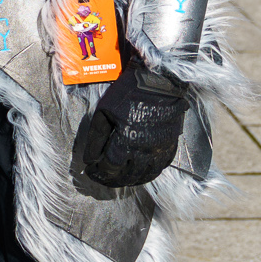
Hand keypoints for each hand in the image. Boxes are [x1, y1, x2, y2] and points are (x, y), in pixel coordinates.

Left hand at [70, 56, 188, 195]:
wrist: (159, 80)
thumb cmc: (128, 93)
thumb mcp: (104, 111)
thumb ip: (96, 138)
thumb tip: (89, 160)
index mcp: (126, 141)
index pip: (109, 168)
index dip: (99, 173)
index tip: (92, 172)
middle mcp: (145, 150)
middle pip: (127, 176)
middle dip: (113, 180)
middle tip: (104, 178)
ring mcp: (160, 149)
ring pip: (145, 175)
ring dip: (131, 180)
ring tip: (121, 179)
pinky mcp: (171, 144)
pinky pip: (161, 167)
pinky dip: (149, 174)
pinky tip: (141, 173)